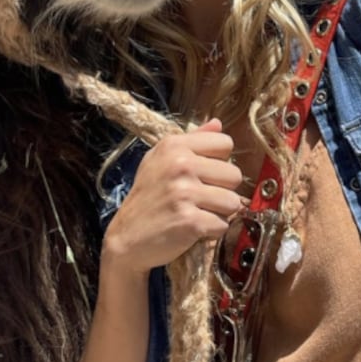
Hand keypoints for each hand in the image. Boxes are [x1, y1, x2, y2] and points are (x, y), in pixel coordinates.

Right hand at [101, 118, 243, 275]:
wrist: (125, 238)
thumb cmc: (148, 196)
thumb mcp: (161, 159)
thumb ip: (193, 139)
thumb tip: (218, 123)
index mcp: (174, 145)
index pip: (225, 143)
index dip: (219, 161)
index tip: (204, 174)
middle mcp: (180, 164)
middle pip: (234, 174)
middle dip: (222, 190)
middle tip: (200, 198)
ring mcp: (184, 192)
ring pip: (233, 202)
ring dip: (220, 213)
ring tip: (197, 213)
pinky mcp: (190, 221)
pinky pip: (223, 224)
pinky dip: (212, 232)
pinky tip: (193, 229)